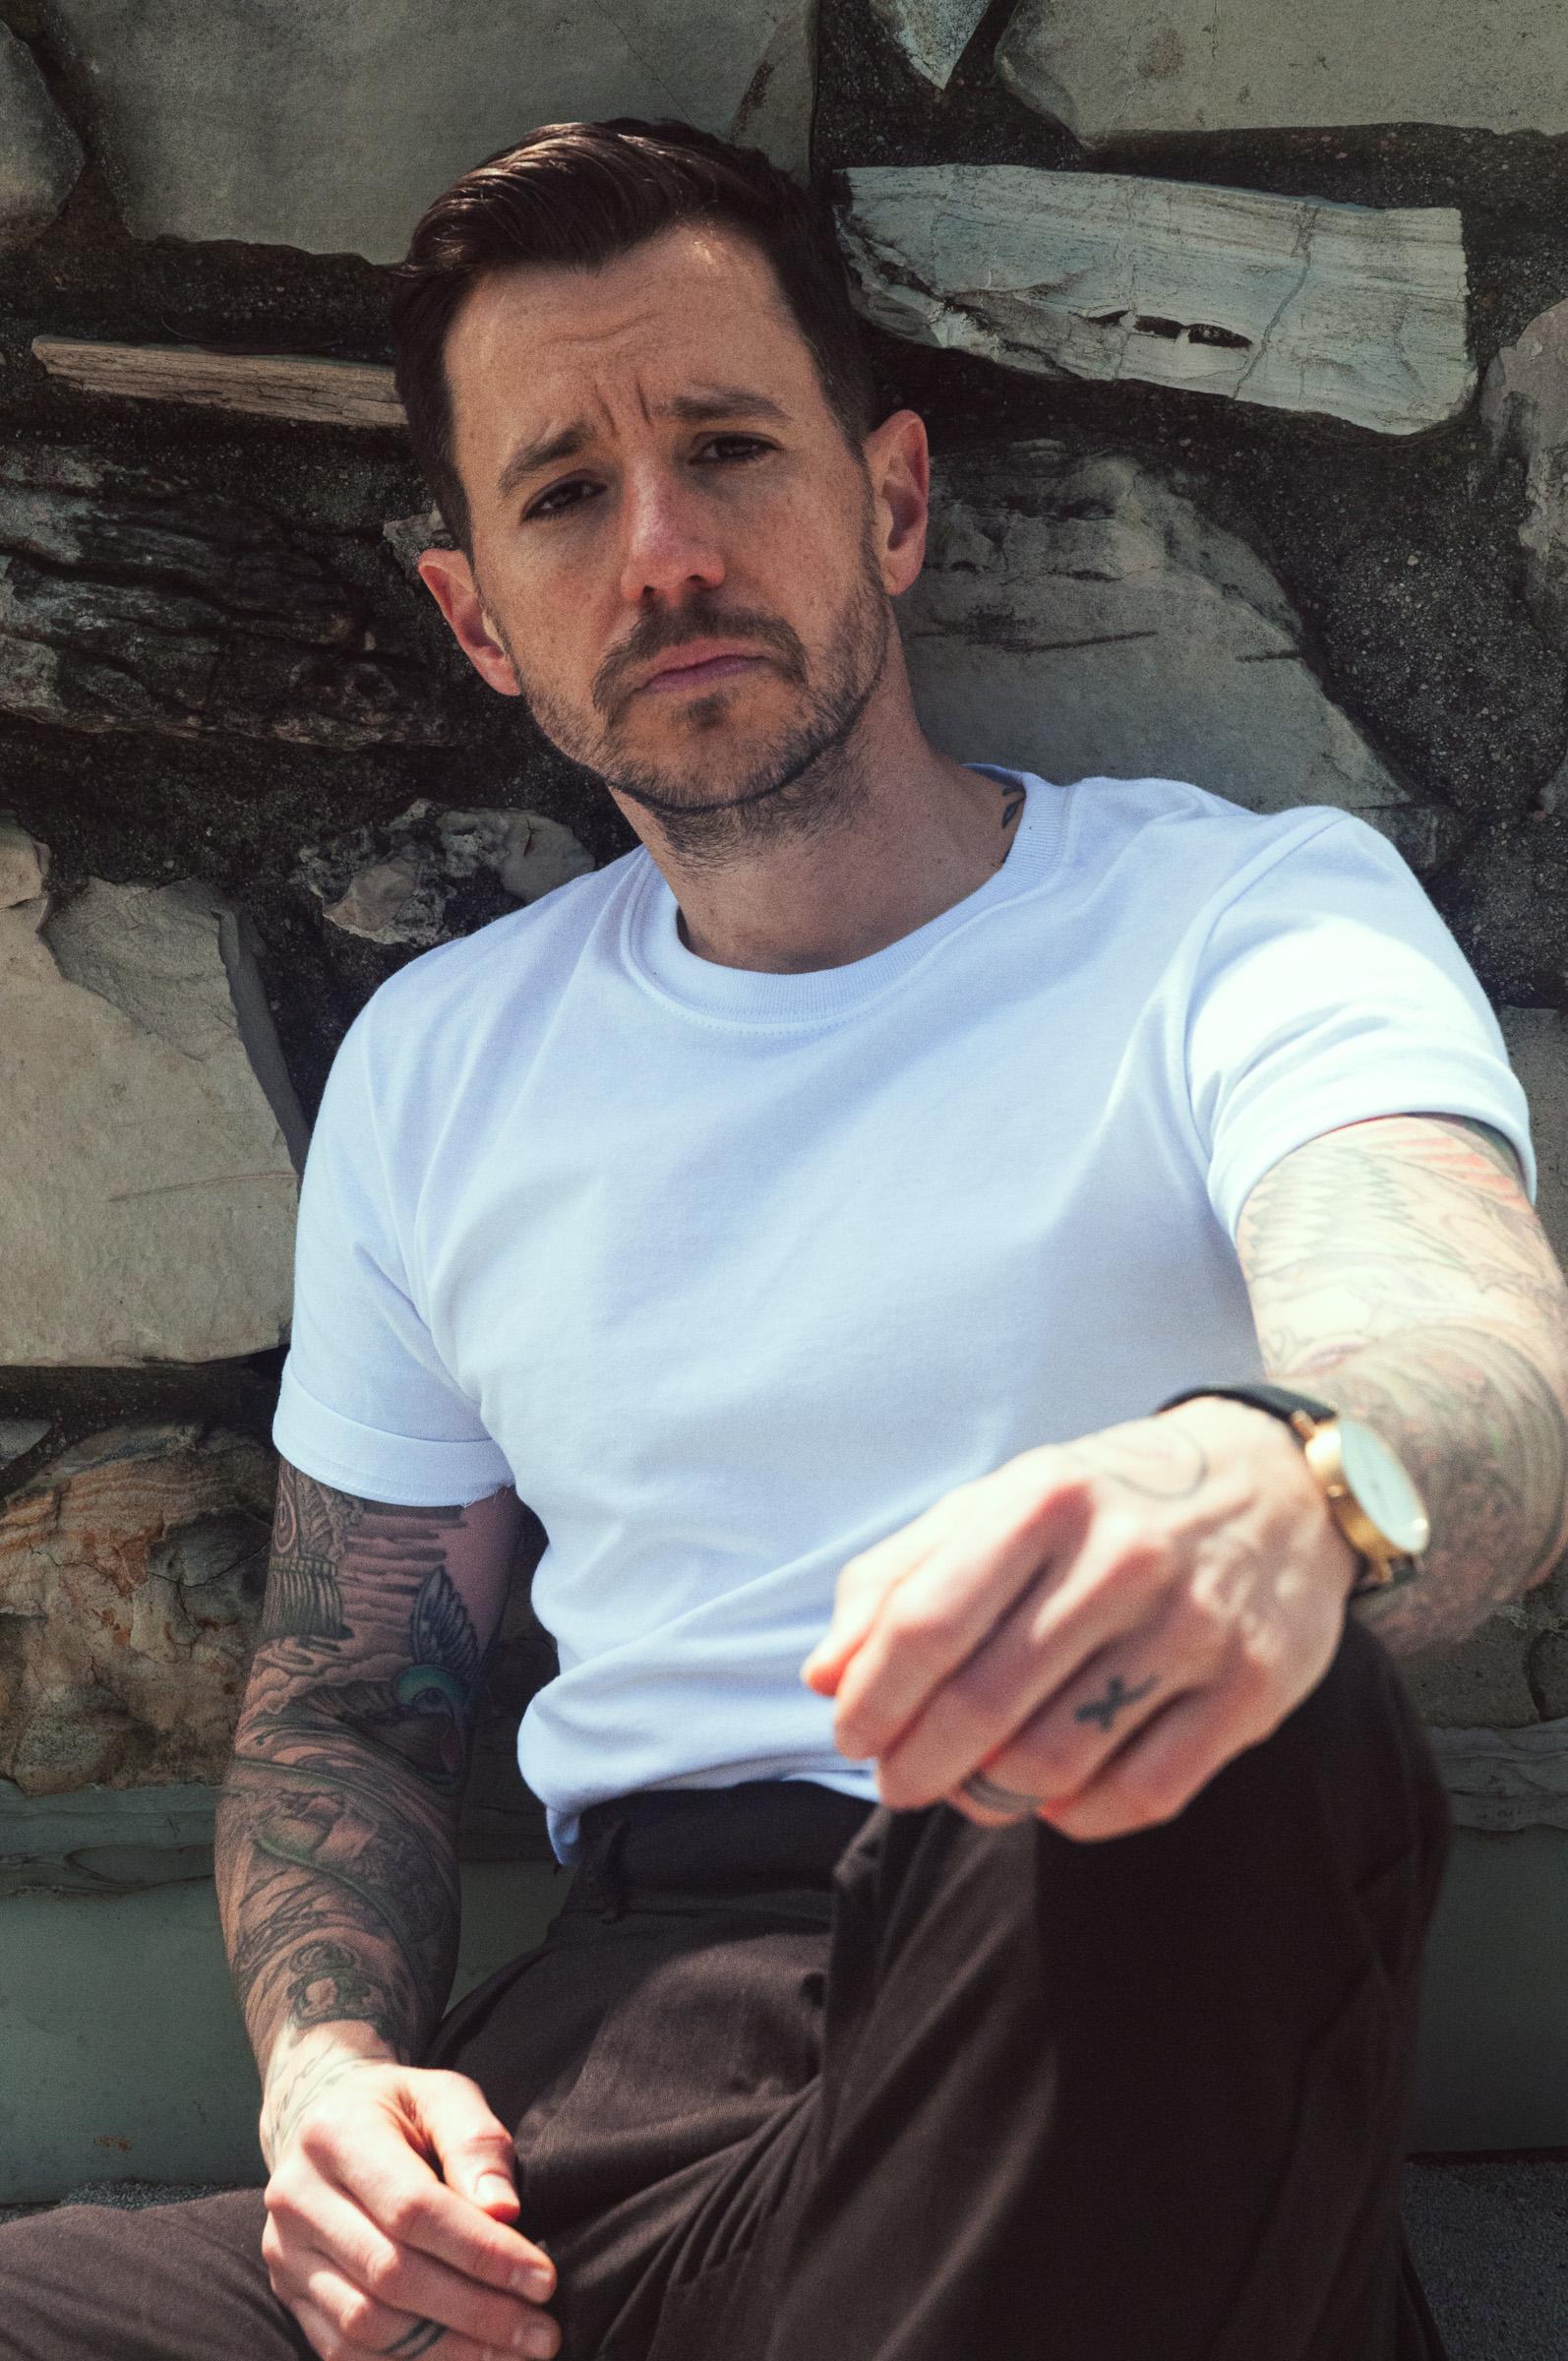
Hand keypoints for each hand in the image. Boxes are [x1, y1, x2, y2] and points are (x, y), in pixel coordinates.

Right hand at [260, 2040, 559, 2359]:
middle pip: (390, 2274)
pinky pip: (344, 2351)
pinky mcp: (289, 2295)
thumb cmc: (398, 2109)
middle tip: (541, 2334)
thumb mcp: (442, 2095)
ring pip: (366, 2324)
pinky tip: (462, 2360)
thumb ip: (476, 2141)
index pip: (413, 2208)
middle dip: (476, 2311)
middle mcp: (296, 2198)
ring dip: (447, 2351)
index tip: (542, 2279)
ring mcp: (284, 2254)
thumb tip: (504, 2212)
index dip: (481, 2251)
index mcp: (334, 2134)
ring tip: (513, 2355)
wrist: (321, 2117)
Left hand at [800, 1398, 1358, 1840]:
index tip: (850, 1734)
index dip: (872, 1697)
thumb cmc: (1104, 1503)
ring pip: (1055, 1762)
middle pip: (982, 1704)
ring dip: (990, 1797)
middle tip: (898, 1782)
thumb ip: (900, 1578)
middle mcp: (1121, 1559)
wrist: (1275, 1483)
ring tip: (971, 1789)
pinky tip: (1053, 1796)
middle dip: (916, 1765)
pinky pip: (1144, 1794)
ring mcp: (1192, 1627)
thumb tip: (823, 1677)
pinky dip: (1079, 1815)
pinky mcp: (1251, 1689)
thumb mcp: (999, 1504)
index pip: (926, 1623)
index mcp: (1044, 1499)